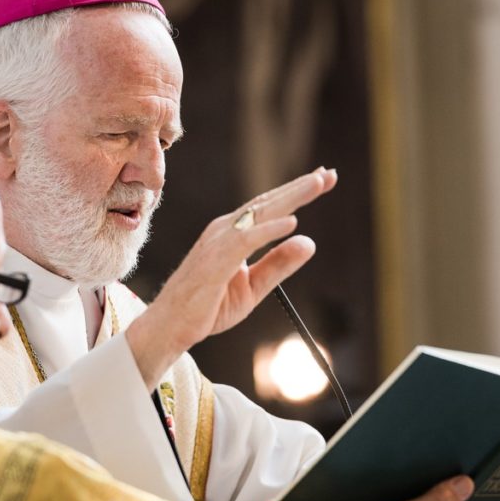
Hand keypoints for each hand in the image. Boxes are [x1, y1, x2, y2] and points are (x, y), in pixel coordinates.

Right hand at [126, 167, 336, 389]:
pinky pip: (246, 240)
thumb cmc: (207, 306)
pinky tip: (292, 223)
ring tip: (317, 184)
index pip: (269, 208)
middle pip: (269, 202)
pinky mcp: (215, 260)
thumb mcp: (254, 287)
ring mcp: (219, 242)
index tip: (323, 179)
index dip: (297, 192)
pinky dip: (269, 230)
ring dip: (290, 197)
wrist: (171, 327)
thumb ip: (279, 264)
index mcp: (233, 234)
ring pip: (260, 213)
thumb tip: (310, 242)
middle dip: (300, 187)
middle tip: (328, 174)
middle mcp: (225, 230)